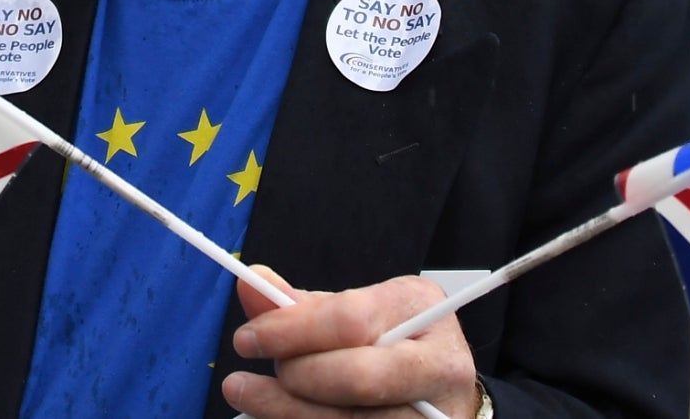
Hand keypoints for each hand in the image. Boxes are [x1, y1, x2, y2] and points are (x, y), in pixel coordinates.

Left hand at [224, 267, 478, 418]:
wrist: (442, 394)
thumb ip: (303, 304)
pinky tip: (280, 415)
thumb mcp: (358, 311)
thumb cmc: (391, 343)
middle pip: (357, 378)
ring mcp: (434, 413)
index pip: (351, 319)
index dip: (292, 330)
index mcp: (420, 307)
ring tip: (250, 396)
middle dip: (296, 376)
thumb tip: (252, 284)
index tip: (247, 339)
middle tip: (259, 372)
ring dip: (289, 411)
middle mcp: (439, 363)